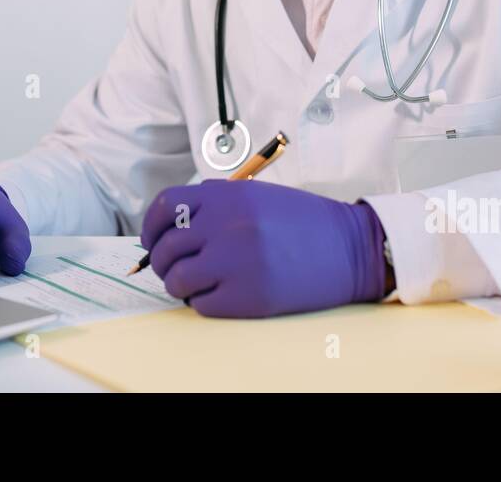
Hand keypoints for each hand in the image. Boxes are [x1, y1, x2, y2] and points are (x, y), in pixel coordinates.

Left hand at [141, 180, 387, 317]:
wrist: (350, 249)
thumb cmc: (302, 223)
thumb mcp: (256, 196)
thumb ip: (214, 205)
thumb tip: (169, 229)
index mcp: (226, 196)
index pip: (165, 208)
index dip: (151, 227)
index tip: (152, 240)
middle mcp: (225, 225)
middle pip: (166, 248)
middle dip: (163, 262)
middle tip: (176, 268)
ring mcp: (235, 262)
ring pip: (177, 280)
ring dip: (181, 285)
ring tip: (198, 284)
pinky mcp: (246, 297)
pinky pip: (201, 305)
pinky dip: (204, 303)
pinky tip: (221, 295)